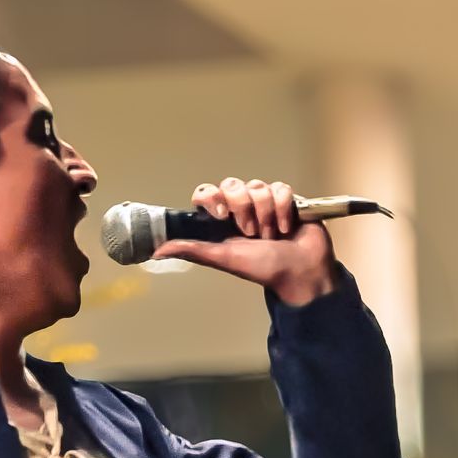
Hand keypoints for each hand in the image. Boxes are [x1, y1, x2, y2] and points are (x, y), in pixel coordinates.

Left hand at [151, 177, 337, 305]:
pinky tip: (286, 227)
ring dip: (265, 213)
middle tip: (251, 232)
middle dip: (243, 208)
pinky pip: (280, 188)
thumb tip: (157, 251)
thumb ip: (193, 250)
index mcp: (223, 220)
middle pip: (232, 185)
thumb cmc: (263, 268)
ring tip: (271, 235)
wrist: (300, 272)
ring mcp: (264, 202)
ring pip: (257, 186)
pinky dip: (282, 208)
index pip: (206, 192)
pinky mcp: (287, 199)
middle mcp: (241, 208)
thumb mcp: (224, 258)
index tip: (221, 216)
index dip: (212, 198)